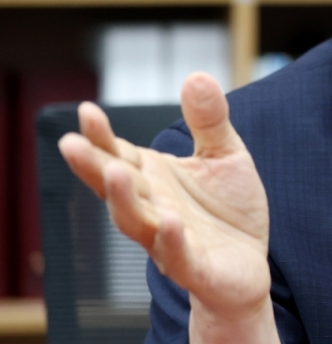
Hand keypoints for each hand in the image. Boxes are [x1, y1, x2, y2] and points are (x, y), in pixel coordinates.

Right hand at [58, 73, 271, 322]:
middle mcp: (152, 209)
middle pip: (117, 187)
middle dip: (94, 167)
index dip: (101, 137)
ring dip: (123, 200)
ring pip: (136, 223)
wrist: (247, 267)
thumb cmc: (228, 210)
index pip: (119, 155)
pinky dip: (171, 240)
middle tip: (72, 143)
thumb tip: (196, 75)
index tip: (85, 111)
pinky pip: (179, 256)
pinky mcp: (195, 268)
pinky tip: (169, 220)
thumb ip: (209, 120)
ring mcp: (169, 241)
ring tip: (114, 171)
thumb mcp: (225, 155)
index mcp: (153, 180)